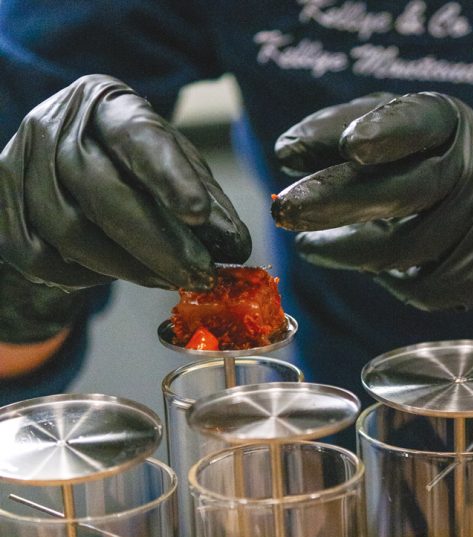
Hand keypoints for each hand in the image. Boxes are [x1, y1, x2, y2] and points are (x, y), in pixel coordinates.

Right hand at [0, 75, 249, 341]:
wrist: (60, 172)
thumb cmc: (132, 167)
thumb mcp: (174, 167)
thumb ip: (208, 200)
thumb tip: (234, 246)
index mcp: (108, 105)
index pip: (139, 138)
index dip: (170, 177)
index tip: (201, 214)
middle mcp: (55, 126)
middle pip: (103, 190)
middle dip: (159, 242)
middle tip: (201, 273)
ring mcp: (19, 167)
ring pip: (73, 231)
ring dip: (130, 266)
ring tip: (171, 279)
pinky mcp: (4, 210)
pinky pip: (47, 258)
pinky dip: (93, 275)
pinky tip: (127, 273)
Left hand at [272, 92, 472, 310]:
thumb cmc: (442, 157)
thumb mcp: (404, 126)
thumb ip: (343, 128)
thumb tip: (287, 154)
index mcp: (450, 123)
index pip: (419, 123)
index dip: (385, 133)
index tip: (349, 146)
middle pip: (406, 192)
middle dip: (339, 202)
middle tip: (285, 211)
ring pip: (403, 251)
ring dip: (345, 250)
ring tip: (311, 243)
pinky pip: (421, 287)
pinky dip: (384, 278)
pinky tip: (370, 263)